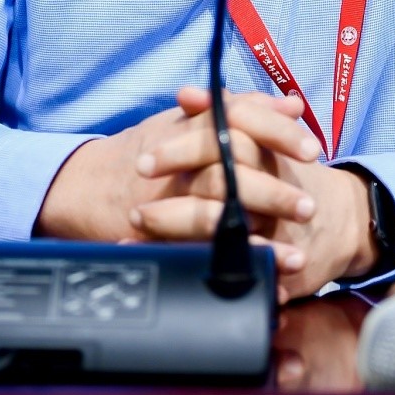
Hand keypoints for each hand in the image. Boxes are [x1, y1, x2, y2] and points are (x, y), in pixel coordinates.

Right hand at [39, 87, 317, 263]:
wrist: (81, 187)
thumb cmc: (143, 151)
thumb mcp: (187, 121)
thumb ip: (243, 111)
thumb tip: (293, 107)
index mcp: (187, 133)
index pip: (236, 125)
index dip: (276, 135)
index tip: (313, 151)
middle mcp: (175, 170)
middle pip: (226, 178)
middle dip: (270, 194)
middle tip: (308, 209)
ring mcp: (164, 209)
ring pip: (212, 224)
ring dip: (257, 244)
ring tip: (294, 260)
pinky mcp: (155, 243)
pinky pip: (196, 261)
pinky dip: (232, 276)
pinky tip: (263, 287)